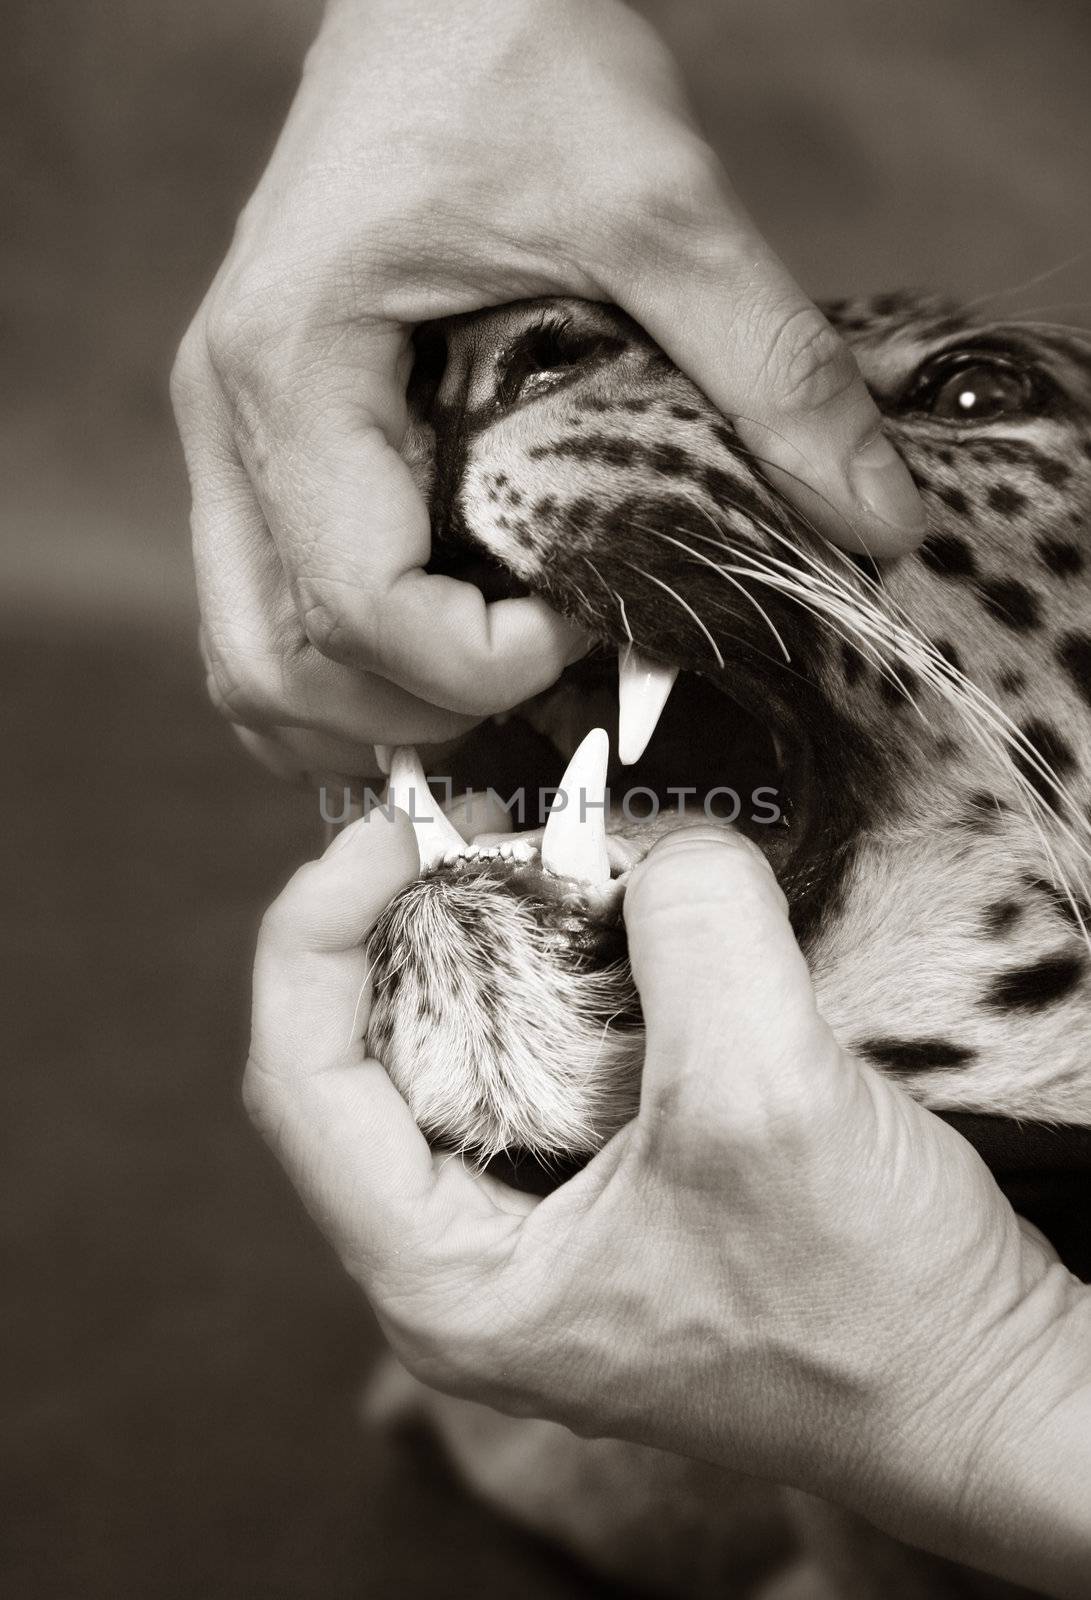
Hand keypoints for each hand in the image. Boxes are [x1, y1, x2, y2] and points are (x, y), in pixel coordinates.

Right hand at [172, 0, 924, 783]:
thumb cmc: (512, 56)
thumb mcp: (662, 200)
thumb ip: (766, 364)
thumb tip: (873, 517)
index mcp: (298, 366)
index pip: (358, 600)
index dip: (480, 662)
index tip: (589, 624)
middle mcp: (232, 418)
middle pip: (281, 662)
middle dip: (422, 712)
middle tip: (548, 678)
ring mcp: (231, 436)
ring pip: (250, 660)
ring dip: (365, 716)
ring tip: (492, 691)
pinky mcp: (261, 443)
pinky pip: (259, 614)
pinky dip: (336, 676)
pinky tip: (431, 667)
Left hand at [246, 810, 1090, 1596]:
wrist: (983, 1388)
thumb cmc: (873, 1315)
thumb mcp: (768, 1101)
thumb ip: (697, 937)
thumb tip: (660, 847)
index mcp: (447, 1283)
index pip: (301, 1083)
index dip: (314, 935)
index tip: (383, 832)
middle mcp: (467, 1260)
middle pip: (364, 1054)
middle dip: (405, 923)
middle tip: (474, 826)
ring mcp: (536, 1227)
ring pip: (450, 1049)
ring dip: (486, 942)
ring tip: (542, 858)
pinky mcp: (603, 1189)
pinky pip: (536, 1058)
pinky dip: (559, 973)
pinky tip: (610, 922)